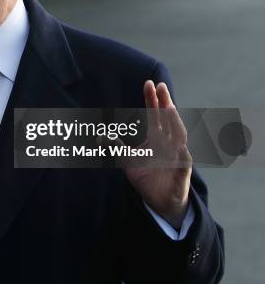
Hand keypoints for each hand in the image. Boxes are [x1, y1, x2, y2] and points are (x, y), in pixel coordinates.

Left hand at [123, 81, 191, 228]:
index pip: (155, 114)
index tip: (149, 83)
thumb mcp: (127, 159)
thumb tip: (99, 136)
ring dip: (174, 121)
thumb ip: (115, 146)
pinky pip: (184, 161)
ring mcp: (177, 155)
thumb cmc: (146, 175)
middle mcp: (168, 142)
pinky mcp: (182, 172)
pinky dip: (183, 153)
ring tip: (169, 107)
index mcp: (156, 137)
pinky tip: (181, 146)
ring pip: (178, 135)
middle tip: (160, 86)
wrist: (159, 199)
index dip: (152, 99)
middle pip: (168, 118)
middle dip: (164, 102)